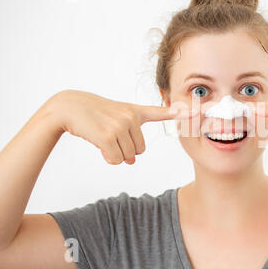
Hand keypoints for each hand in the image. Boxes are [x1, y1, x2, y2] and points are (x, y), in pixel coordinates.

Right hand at [46, 90, 194, 164]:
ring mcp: (120, 125)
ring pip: (128, 156)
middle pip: (140, 150)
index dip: (180, 113)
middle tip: (110, 137)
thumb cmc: (94, 116)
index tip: (197, 111)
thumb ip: (129, 140)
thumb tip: (131, 161)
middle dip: (126, 150)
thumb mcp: (116, 122)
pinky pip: (117, 160)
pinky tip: (99, 146)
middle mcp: (132, 117)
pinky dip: (109, 158)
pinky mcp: (108, 135)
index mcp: (136, 111)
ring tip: (103, 138)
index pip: (162, 112)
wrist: (69, 107)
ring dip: (115, 154)